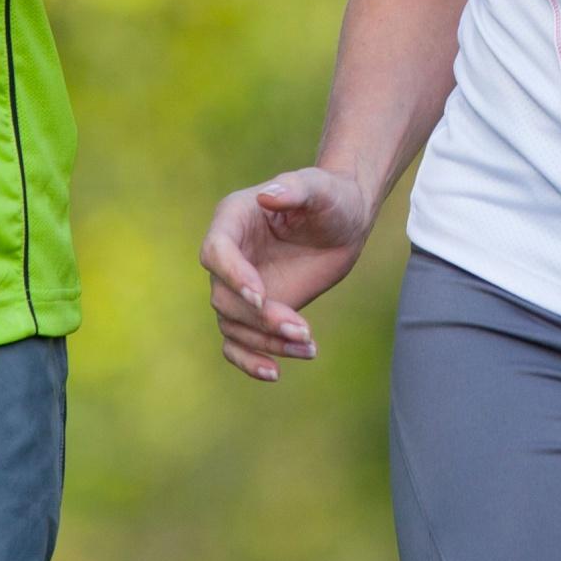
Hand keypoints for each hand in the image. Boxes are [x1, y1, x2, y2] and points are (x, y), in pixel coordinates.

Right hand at [198, 166, 374, 382]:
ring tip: (309, 345)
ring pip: (232, 325)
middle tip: (302, 328)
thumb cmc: (331, 197)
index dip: (232, 276)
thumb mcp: (320, 188)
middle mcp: (230, 254)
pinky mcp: (255, 310)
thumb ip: (294, 188)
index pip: (215, 251)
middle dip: (260, 319)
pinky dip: (249, 361)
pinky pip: (236, 343)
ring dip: (266, 342)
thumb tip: (266, 196)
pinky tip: (275, 373)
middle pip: (224, 297)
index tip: (261, 297)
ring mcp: (240, 285)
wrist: (344, 224)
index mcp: (234, 218)